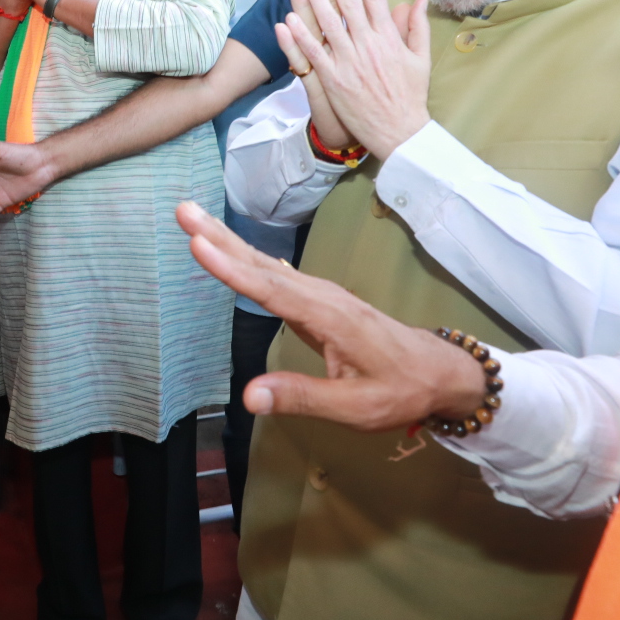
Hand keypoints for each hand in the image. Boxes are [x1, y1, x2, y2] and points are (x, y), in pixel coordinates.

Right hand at [177, 202, 485, 430]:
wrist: (437, 372)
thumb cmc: (399, 389)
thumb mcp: (356, 407)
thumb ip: (302, 398)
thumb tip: (248, 397)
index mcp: (329, 317)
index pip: (270, 290)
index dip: (231, 268)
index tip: (197, 244)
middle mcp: (322, 296)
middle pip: (261, 264)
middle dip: (220, 237)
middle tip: (182, 211)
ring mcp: (321, 294)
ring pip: (266, 264)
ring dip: (227, 241)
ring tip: (193, 221)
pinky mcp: (318, 300)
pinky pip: (274, 275)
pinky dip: (246, 258)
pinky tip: (229, 248)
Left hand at [279, 0, 431, 159]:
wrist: (400, 132)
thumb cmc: (410, 96)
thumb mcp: (421, 59)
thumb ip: (418, 27)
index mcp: (388, 38)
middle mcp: (368, 46)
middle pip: (348, 3)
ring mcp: (349, 63)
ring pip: (328, 24)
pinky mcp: (334, 81)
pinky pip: (313, 55)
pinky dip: (300, 37)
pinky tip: (288, 19)